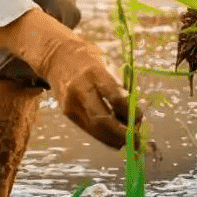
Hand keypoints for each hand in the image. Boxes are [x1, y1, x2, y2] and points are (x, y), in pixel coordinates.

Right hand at [0, 8, 146, 151]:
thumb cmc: (88, 59)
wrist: (57, 56)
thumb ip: (120, 87)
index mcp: (95, 73)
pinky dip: (102, 136)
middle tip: (136, 139)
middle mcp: (81, 89)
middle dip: (121, 133)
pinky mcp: (67, 112)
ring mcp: (71, 103)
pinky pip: (87, 128)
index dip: (129, 112)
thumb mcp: (107, 64)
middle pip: (102, 119)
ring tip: (127, 141)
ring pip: (94, 129)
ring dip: (113, 139)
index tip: (139, 118)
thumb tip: (133, 114)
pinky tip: (113, 138)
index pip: (115, 97)